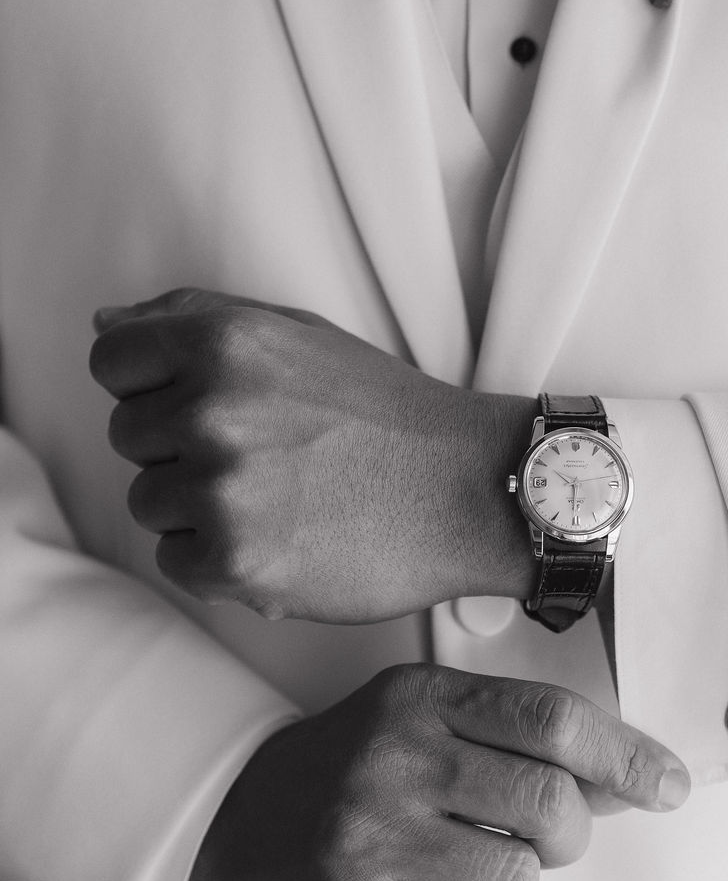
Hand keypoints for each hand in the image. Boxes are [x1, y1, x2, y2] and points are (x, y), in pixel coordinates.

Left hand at [89, 289, 535, 621]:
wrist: (469, 493)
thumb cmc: (389, 416)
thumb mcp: (301, 336)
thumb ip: (196, 318)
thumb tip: (104, 326)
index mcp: (224, 342)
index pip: (111, 362)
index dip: (153, 385)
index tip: (205, 403)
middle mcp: (212, 411)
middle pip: (128, 436)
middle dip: (182, 447)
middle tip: (267, 456)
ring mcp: (221, 491)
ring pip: (148, 502)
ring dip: (198, 507)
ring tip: (280, 499)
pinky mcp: (235, 562)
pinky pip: (175, 561)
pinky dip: (218, 559)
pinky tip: (280, 539)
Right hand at [187, 664, 689, 880]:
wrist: (234, 816)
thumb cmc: (353, 764)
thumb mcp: (426, 718)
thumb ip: (518, 738)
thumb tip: (627, 777)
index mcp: (421, 698)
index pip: (552, 720)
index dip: (627, 755)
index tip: (667, 785)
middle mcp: (394, 760)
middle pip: (549, 804)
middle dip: (573, 831)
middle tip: (552, 836)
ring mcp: (368, 840)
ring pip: (516, 879)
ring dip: (515, 879)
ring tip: (471, 862)